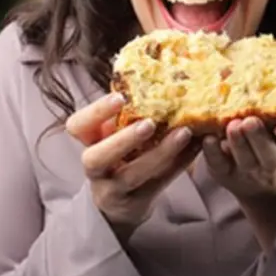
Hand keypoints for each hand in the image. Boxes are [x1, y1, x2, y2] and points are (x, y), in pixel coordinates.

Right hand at [66, 93, 200, 237]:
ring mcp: (113, 188)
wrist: (121, 203)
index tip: (120, 98)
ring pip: (133, 175)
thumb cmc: (121, 156)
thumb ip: (130, 113)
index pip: (77, 126)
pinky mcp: (137, 202)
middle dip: (122, 140)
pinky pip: (160, 183)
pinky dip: (180, 164)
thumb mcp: (117, 135)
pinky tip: (198, 146)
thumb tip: (163, 72)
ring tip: (184, 133)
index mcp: (90, 142)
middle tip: (149, 123)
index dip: (95, 113)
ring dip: (160, 153)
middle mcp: (96, 166)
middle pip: (96, 157)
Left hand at [201, 117, 275, 200]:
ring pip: (245, 159)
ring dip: (237, 142)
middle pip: (270, 155)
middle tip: (249, 121)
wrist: (259, 182)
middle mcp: (271, 160)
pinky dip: (213, 151)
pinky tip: (208, 137)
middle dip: (259, 138)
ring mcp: (248, 169)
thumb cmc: (272, 141)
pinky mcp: (224, 172)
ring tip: (231, 125)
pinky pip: (218, 164)